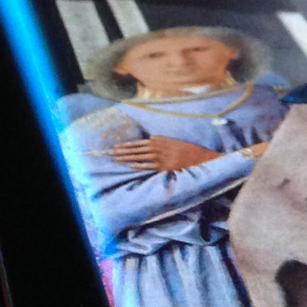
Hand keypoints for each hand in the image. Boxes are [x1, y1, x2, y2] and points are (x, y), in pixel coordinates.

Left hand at [108, 136, 223, 172]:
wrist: (196, 156)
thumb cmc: (183, 148)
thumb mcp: (170, 141)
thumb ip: (158, 142)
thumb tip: (148, 141)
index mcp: (157, 139)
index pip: (137, 143)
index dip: (125, 145)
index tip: (116, 147)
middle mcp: (156, 147)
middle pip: (135, 150)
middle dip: (122, 152)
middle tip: (110, 153)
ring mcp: (159, 157)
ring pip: (138, 158)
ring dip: (126, 159)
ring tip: (116, 160)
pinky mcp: (162, 166)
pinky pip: (148, 166)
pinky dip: (138, 166)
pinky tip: (130, 166)